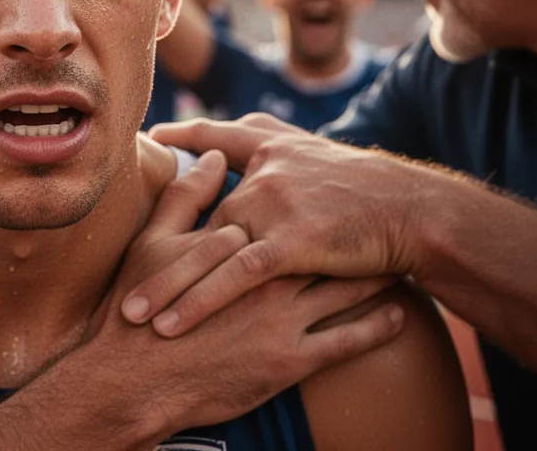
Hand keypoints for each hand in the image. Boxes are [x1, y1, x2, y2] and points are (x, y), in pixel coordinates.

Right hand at [81, 147, 403, 434]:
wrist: (136, 380)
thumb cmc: (139, 306)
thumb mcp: (153, 243)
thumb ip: (184, 197)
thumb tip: (209, 155)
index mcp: (236, 246)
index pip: (281, 212)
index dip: (310, 198)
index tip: (336, 188)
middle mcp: (267, 278)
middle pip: (326, 245)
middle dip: (357, 230)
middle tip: (385, 216)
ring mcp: (282, 319)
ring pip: (345, 289)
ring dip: (375, 273)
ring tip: (400, 259)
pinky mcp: (291, 361)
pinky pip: (346, 342)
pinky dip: (376, 328)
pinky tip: (396, 317)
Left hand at [129, 114, 423, 336]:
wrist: (416, 208)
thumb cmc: (370, 188)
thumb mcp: (320, 157)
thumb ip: (280, 150)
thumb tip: (253, 150)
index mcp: (272, 146)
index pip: (219, 135)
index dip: (185, 135)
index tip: (155, 136)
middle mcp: (264, 171)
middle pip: (197, 214)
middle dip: (159, 252)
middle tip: (122, 274)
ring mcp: (274, 205)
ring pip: (207, 250)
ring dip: (168, 285)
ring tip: (136, 314)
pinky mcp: (290, 241)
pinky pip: (235, 275)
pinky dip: (202, 300)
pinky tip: (174, 323)